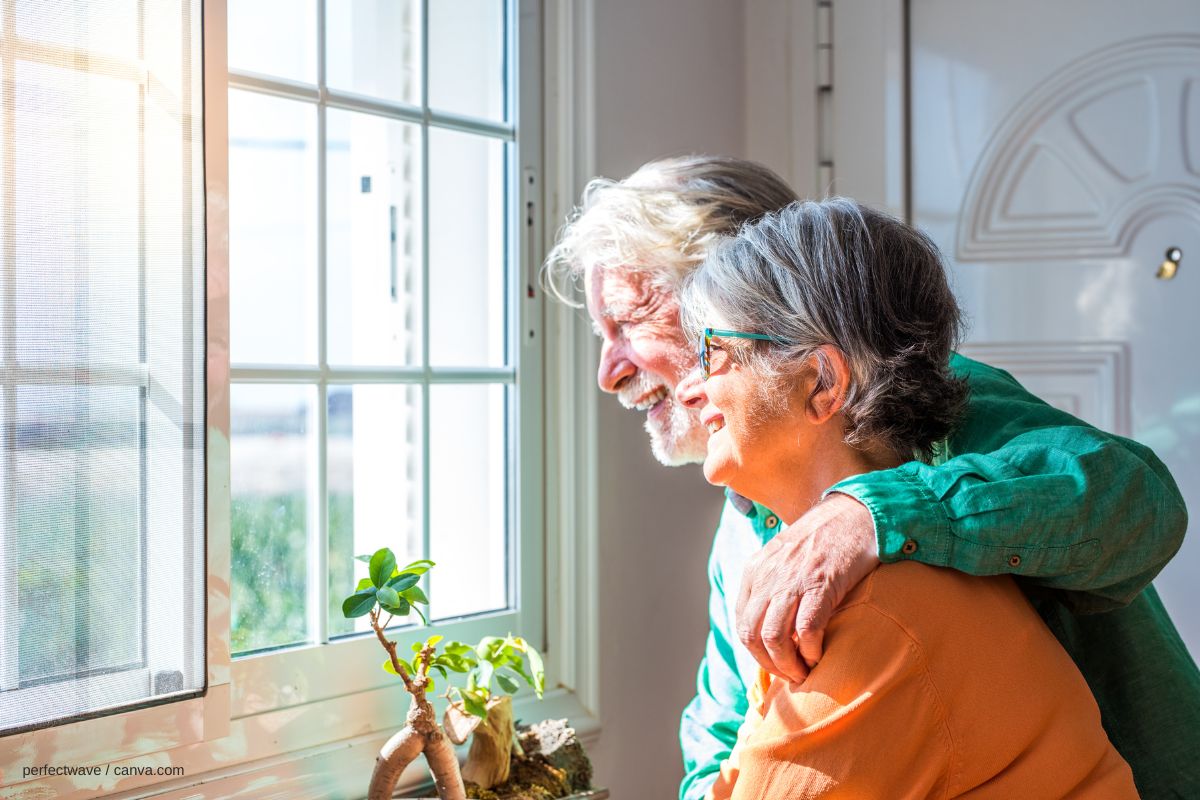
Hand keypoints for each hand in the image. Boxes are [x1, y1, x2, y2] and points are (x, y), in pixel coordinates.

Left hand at [734, 493, 878, 682]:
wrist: (856, 513)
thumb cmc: (825, 541)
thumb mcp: (785, 559)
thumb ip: (772, 586)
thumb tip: (772, 629)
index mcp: (756, 570)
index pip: (742, 623)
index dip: (757, 652)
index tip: (777, 664)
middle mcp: (768, 576)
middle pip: (751, 636)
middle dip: (769, 665)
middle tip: (792, 675)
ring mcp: (793, 580)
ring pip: (774, 638)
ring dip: (788, 665)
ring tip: (805, 672)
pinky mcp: (821, 584)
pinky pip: (806, 630)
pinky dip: (811, 651)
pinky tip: (820, 656)